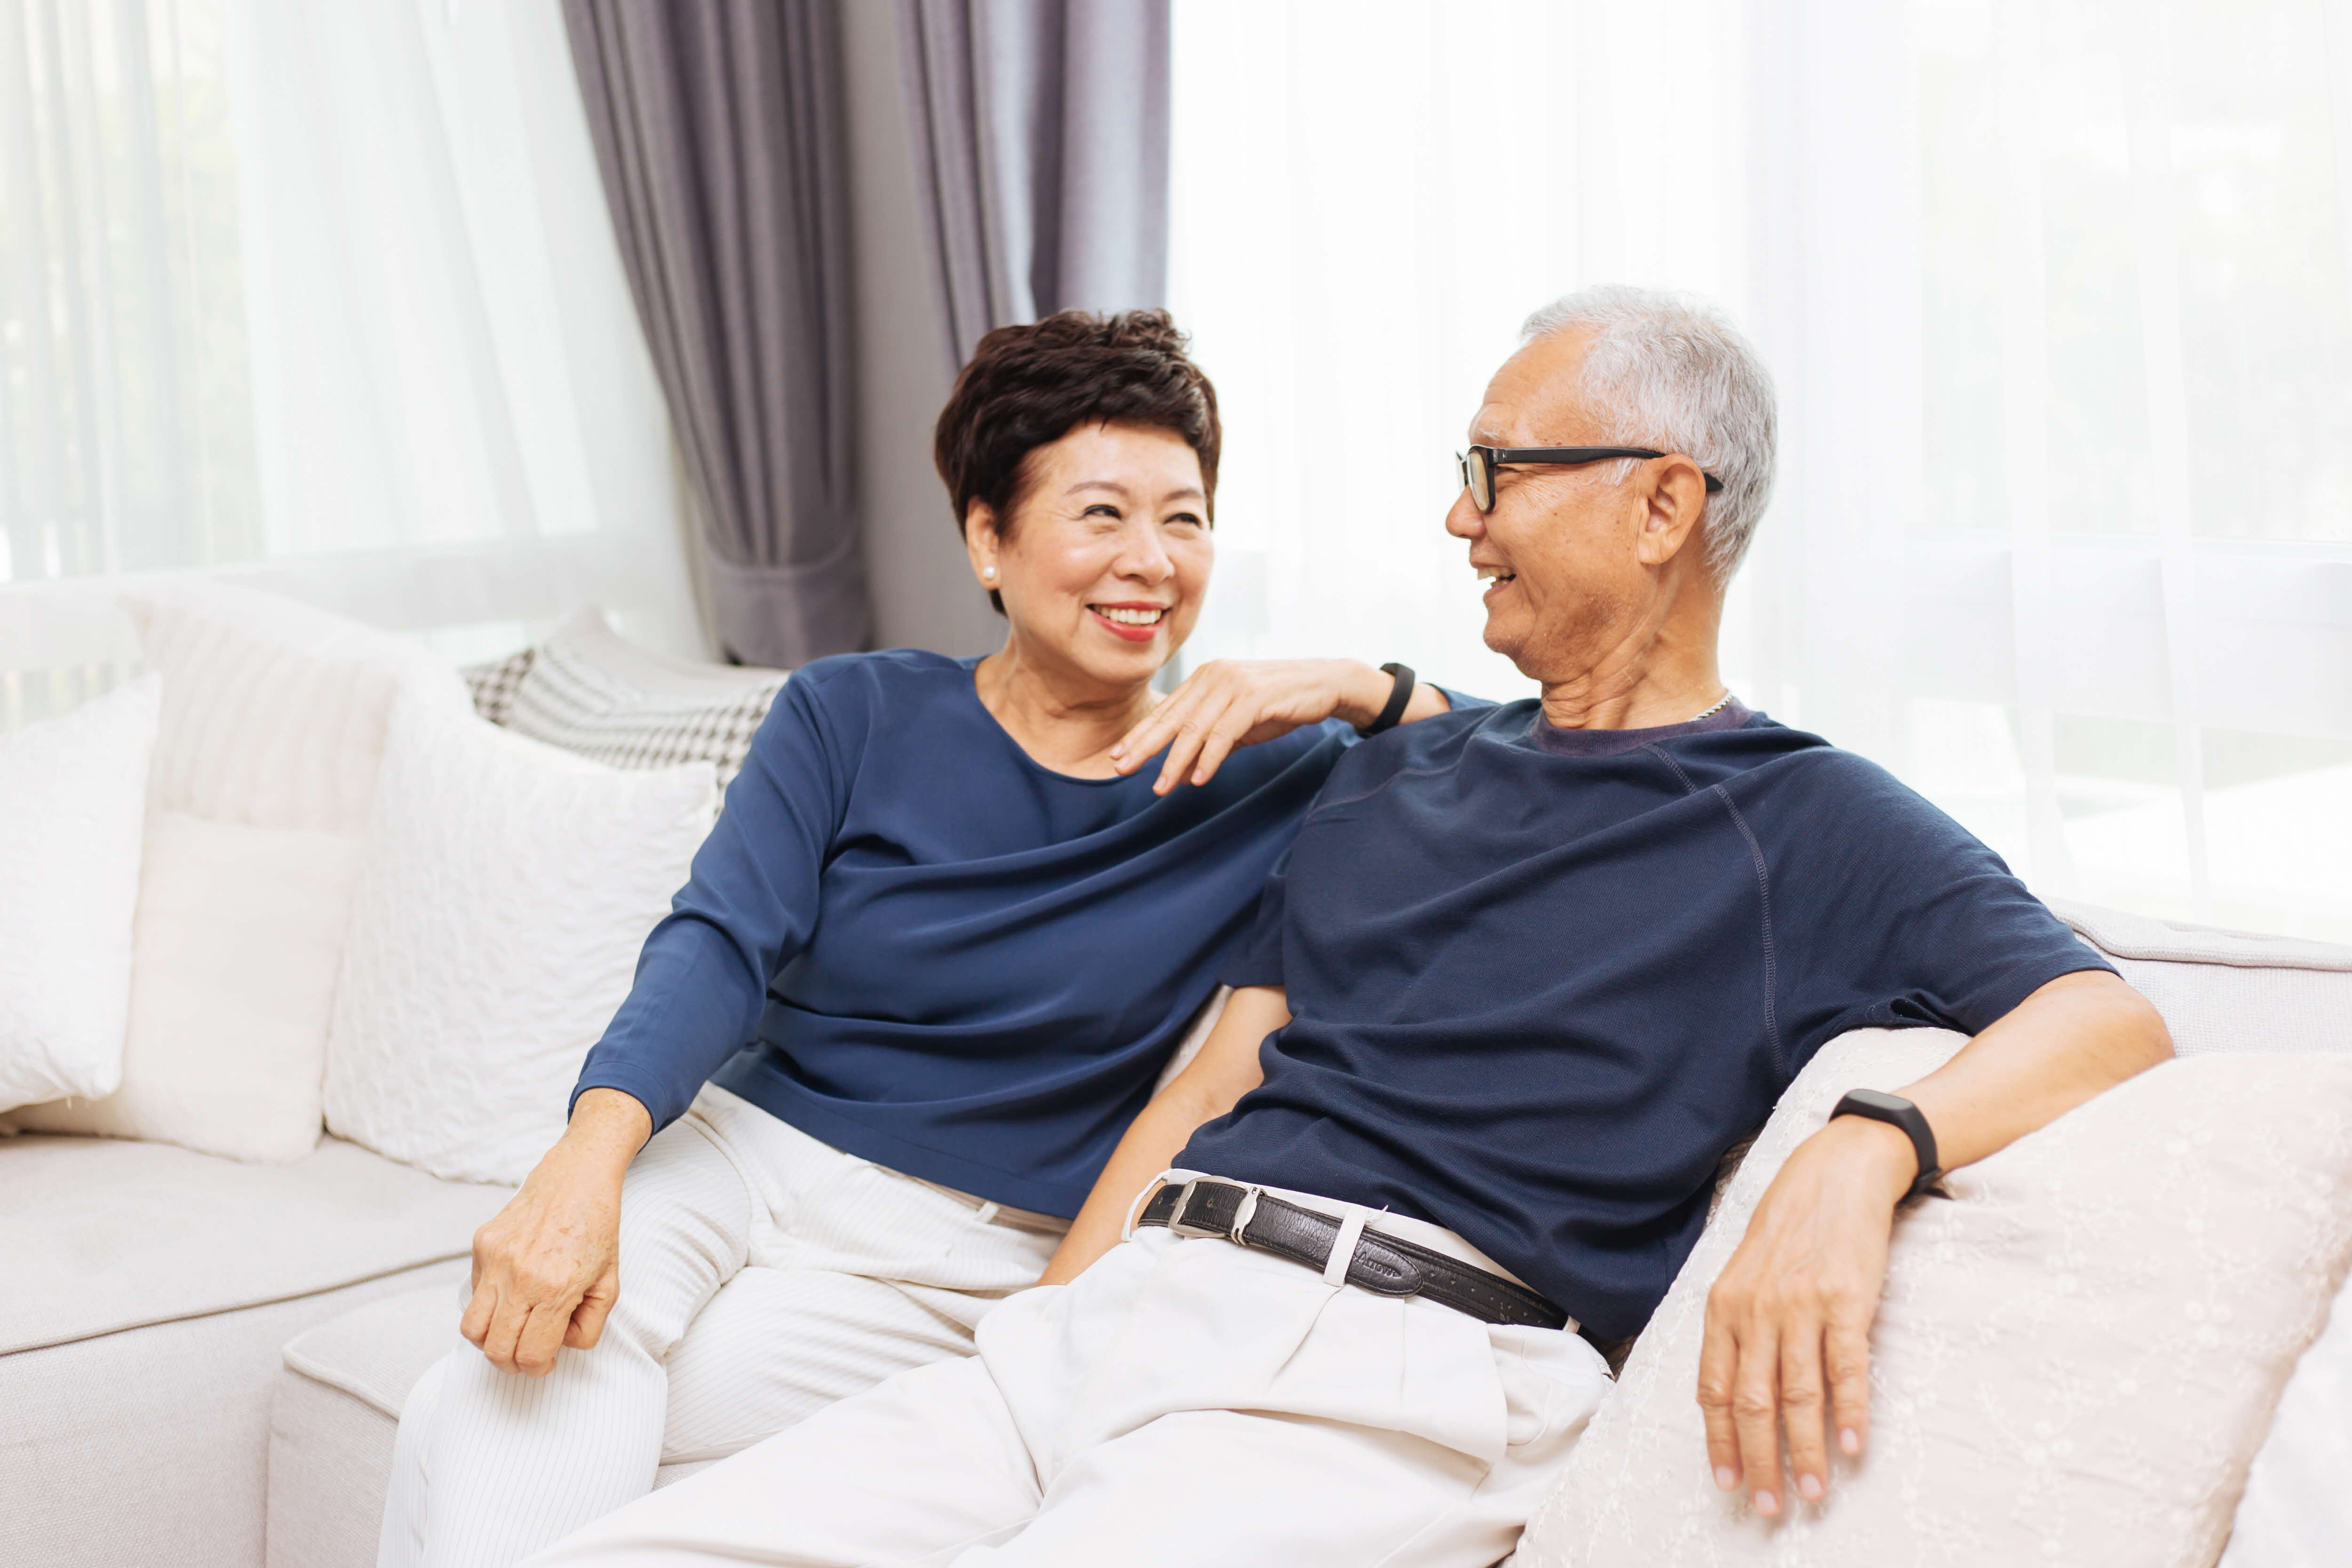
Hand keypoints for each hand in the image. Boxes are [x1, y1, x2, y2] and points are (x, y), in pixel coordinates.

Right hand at [460, 1088, 648, 1375]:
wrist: (578, 1177)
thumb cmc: (597, 1229)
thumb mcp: (610, 1283)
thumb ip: (589, 1326)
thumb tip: (558, 1346)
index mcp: (556, 1289)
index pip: (531, 1354)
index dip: (538, 1368)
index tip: (545, 1363)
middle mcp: (520, 1276)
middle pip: (495, 1349)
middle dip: (511, 1364)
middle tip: (526, 1356)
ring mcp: (495, 1260)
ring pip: (471, 1328)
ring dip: (490, 1340)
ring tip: (513, 1331)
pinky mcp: (481, 1244)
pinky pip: (474, 1293)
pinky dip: (489, 1304)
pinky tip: (513, 1290)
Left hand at [1109, 659, 1399, 793]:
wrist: (1326, 684)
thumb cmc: (1281, 703)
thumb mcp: (1239, 723)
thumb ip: (1210, 742)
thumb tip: (1181, 771)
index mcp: (1206, 678)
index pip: (1166, 710)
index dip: (1141, 735)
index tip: (1118, 756)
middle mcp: (1214, 676)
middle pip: (1172, 718)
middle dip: (1144, 746)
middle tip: (1120, 769)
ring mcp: (1234, 684)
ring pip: (1195, 728)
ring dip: (1174, 761)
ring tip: (1159, 787)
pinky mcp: (1255, 696)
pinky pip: (1225, 733)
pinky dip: (1210, 758)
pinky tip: (1197, 779)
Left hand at [1696, 1114, 1915, 1515]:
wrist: (1836, 1173)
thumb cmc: (1790, 1226)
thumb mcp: (1745, 1272)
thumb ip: (1738, 1326)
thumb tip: (1731, 1387)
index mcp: (1724, 1307)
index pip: (1713, 1389)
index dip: (1719, 1441)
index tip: (1726, 1482)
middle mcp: (1755, 1310)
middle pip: (1751, 1403)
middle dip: (1758, 1461)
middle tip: (1767, 1506)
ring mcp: (1799, 1306)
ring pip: (1797, 1395)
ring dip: (1804, 1452)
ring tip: (1811, 1494)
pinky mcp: (1845, 1300)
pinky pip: (1845, 1368)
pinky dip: (1849, 1412)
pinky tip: (1852, 1447)